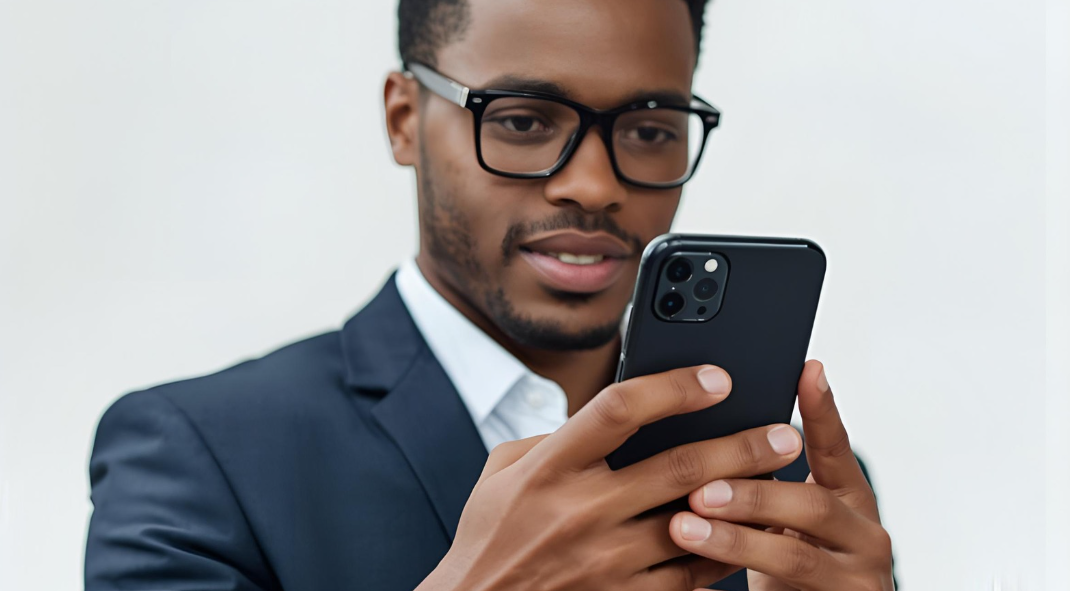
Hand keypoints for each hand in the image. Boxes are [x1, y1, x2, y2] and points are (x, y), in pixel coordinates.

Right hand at [417, 365, 804, 590]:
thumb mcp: (501, 474)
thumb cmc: (491, 537)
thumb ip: (552, 439)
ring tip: (783, 480)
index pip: (618, 411)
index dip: (673, 388)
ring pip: (695, 525)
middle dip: (739, 446)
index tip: (716, 378)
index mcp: (548, 468)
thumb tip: (610, 416)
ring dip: (746, 501)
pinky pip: (689, 576)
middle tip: (781, 430)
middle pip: (676, 468)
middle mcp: (578, 512)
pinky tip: (749, 533)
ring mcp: (603, 562)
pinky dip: (724, 552)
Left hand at [668, 360, 893, 590]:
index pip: (836, 449)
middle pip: (812, 505)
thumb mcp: (785, 522)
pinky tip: (697, 576)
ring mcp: (856, 582)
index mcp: (850, 501)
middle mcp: (865, 537)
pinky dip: (731, 583)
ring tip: (683, 527)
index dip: (823, 411)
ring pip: (795, 558)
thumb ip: (763, 484)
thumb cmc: (791, 570)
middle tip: (700, 487)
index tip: (807, 370)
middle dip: (752, 494)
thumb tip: (702, 436)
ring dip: (734, 541)